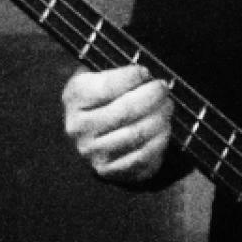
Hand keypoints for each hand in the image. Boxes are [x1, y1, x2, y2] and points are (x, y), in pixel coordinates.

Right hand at [62, 62, 173, 183]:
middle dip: (152, 96)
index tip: (146, 73)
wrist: (94, 134)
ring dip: (160, 117)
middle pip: (125, 111)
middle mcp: (78, 126)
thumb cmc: (105, 98)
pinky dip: (160, 140)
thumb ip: (119, 72)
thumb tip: (146, 75)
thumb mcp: (101, 76)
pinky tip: (164, 127)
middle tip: (163, 88)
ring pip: (136, 134)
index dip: (132, 77)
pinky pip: (142, 155)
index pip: (107, 87)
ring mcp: (92, 151)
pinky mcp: (108, 169)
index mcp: (74, 97)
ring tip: (166, 106)